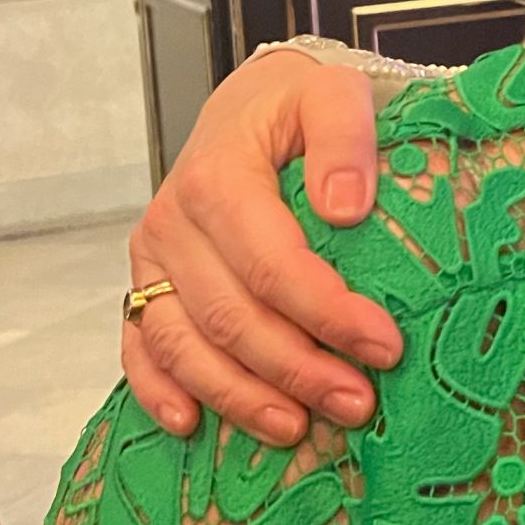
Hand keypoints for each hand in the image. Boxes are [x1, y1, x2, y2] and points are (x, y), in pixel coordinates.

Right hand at [121, 48, 398, 445]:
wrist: (249, 104)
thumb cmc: (298, 106)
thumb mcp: (332, 95)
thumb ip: (344, 139)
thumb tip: (346, 207)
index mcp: (218, 180)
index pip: (273, 264)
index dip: (328, 314)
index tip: (385, 347)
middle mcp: (174, 225)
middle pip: (231, 317)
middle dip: (296, 369)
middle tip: (357, 403)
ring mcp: (152, 260)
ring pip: (184, 345)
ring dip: (239, 396)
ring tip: (297, 428)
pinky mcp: (144, 283)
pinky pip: (139, 346)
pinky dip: (158, 391)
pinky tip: (192, 426)